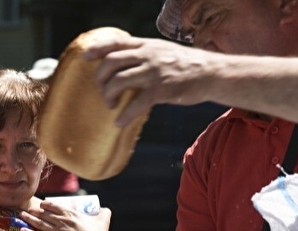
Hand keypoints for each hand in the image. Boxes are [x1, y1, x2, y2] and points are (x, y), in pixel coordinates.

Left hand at [19, 201, 112, 230]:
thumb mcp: (103, 220)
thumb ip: (104, 213)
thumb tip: (106, 210)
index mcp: (71, 213)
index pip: (54, 206)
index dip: (46, 204)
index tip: (41, 204)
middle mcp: (61, 221)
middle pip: (44, 214)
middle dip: (35, 211)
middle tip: (27, 209)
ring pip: (40, 223)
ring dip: (29, 219)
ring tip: (21, 215)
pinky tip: (22, 230)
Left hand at [84, 35, 213, 127]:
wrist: (212, 73)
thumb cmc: (186, 65)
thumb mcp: (163, 51)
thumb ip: (144, 54)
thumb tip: (124, 64)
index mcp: (147, 45)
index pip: (117, 42)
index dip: (98, 48)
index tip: (86, 56)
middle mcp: (148, 55)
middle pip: (111, 63)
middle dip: (101, 78)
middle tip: (102, 91)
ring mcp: (155, 72)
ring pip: (119, 81)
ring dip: (108, 95)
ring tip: (109, 105)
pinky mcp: (162, 90)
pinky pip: (136, 104)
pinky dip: (124, 115)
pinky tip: (119, 122)